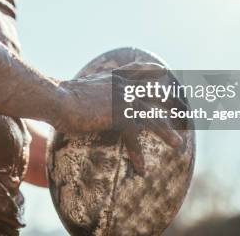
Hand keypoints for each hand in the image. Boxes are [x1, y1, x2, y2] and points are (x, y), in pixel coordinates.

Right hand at [54, 62, 184, 174]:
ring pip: (152, 117)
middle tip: (181, 112)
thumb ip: (86, 92)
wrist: (57, 98)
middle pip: (153, 92)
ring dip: (166, 132)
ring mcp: (124, 99)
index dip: (149, 71)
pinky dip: (138, 156)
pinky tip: (142, 170)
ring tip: (178, 144)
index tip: (161, 71)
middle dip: (168, 103)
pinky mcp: (121, 115)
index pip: (136, 70)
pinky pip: (135, 139)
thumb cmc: (58, 96)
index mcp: (112, 77)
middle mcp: (123, 85)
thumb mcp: (76, 88)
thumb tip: (77, 95)